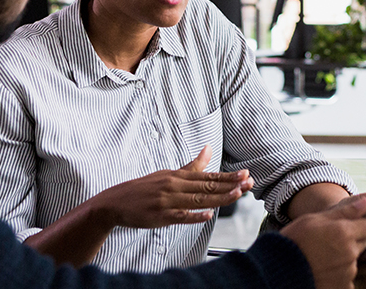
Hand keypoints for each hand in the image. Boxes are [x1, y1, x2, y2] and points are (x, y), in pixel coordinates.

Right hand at [90, 146, 253, 228]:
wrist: (116, 202)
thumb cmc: (145, 188)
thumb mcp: (168, 174)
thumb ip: (191, 165)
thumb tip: (208, 149)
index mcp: (178, 176)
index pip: (208, 176)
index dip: (228, 176)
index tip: (245, 174)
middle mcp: (174, 186)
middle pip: (207, 187)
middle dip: (230, 185)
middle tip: (249, 182)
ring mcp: (168, 201)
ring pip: (198, 200)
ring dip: (218, 198)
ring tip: (236, 194)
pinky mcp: (160, 216)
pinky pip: (180, 216)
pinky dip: (194, 216)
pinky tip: (207, 216)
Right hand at [280, 194, 365, 288]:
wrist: (280, 271)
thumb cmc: (294, 242)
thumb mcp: (315, 219)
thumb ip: (345, 211)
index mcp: (345, 232)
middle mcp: (350, 252)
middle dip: (357, 236)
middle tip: (336, 236)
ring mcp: (348, 271)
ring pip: (355, 258)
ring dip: (346, 254)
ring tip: (324, 254)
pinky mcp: (343, 285)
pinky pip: (347, 275)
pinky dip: (339, 271)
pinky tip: (324, 267)